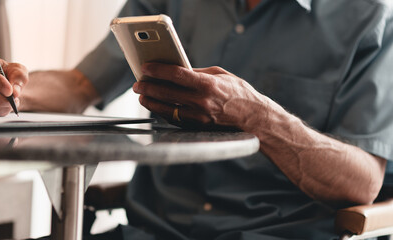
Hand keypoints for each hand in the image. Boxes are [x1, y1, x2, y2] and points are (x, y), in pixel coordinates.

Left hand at [132, 63, 268, 128]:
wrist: (254, 119)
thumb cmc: (240, 94)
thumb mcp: (222, 75)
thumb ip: (199, 73)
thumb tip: (179, 70)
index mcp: (208, 85)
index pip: (176, 75)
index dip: (158, 70)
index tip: (146, 67)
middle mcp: (202, 102)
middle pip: (167, 93)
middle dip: (149, 87)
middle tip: (138, 83)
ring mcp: (199, 117)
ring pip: (167, 109)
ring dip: (151, 101)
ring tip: (142, 95)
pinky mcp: (197, 127)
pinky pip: (175, 119)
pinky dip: (163, 112)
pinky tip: (156, 106)